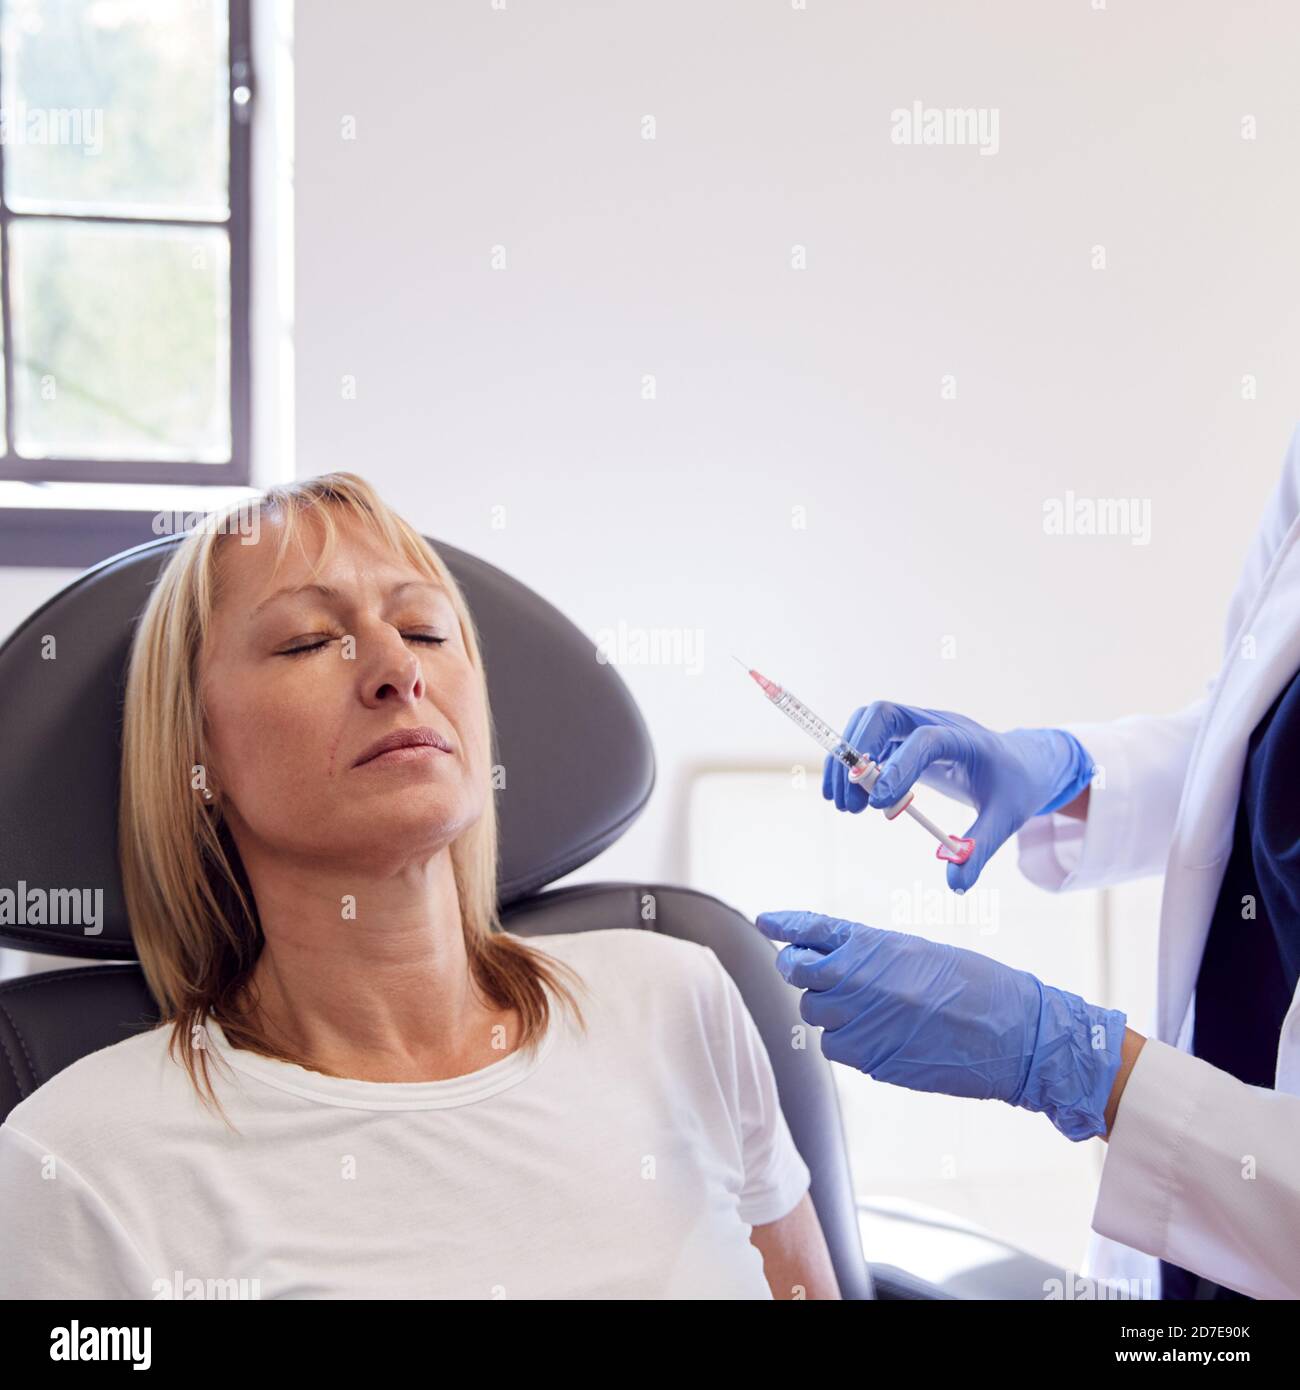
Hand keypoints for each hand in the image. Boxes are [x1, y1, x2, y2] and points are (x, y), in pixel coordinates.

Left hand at [756, 910, 1126, 1141]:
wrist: (1016, 1035)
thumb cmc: (976, 986)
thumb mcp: (921, 952)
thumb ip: (870, 953)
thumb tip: (828, 959)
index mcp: (876, 946)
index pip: (814, 929)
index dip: (787, 924)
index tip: (767, 921)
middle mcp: (861, 981)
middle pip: (800, 974)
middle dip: (801, 971)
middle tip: (813, 972)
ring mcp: (864, 1023)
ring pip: (817, 1014)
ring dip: (831, 1010)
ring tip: (873, 1008)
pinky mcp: (872, 1061)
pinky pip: (837, 1047)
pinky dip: (848, 1041)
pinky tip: (881, 1035)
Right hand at [822, 702, 1093, 889]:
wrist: (1022, 764)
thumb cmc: (1014, 787)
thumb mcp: (1005, 819)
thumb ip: (979, 848)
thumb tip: (956, 884)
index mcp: (966, 739)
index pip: (927, 740)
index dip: (899, 768)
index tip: (879, 806)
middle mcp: (935, 723)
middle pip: (883, 714)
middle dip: (856, 752)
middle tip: (849, 802)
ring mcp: (916, 726)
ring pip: (867, 723)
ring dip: (847, 761)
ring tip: (845, 806)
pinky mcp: (904, 739)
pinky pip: (868, 741)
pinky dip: (851, 765)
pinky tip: (849, 798)